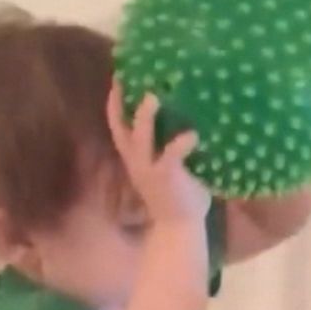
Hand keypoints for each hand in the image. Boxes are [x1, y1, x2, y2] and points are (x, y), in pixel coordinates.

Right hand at [107, 81, 210, 225]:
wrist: (180, 230)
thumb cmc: (180, 198)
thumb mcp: (173, 170)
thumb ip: (175, 147)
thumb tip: (196, 118)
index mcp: (136, 160)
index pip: (118, 129)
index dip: (114, 106)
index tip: (118, 80)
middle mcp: (137, 163)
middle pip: (122, 130)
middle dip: (121, 105)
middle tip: (127, 80)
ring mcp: (150, 170)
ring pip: (140, 140)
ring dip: (145, 118)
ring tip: (154, 98)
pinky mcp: (167, 177)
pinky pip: (171, 156)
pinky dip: (182, 143)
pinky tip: (193, 134)